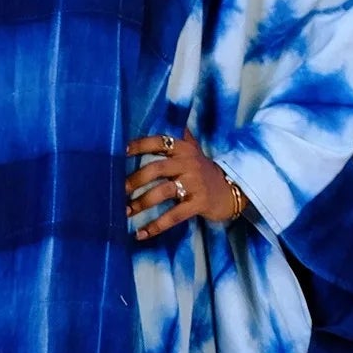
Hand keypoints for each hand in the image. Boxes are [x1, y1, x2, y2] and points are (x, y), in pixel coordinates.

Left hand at [124, 134, 242, 239]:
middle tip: (119, 191)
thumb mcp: (194, 153)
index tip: (122, 151)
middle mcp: (189, 163)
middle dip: (135, 180)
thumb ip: (178, 141)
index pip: (160, 141)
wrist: (233, 190)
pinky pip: (174, 216)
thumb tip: (160, 119)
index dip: (141, 144)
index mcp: (184, 149)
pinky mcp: (199, 203)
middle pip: (157, 168)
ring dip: (142, 203)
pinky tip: (141, 234)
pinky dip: (156, 226)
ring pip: (163, 192)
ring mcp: (195, 184)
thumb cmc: (205, 172)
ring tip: (126, 212)